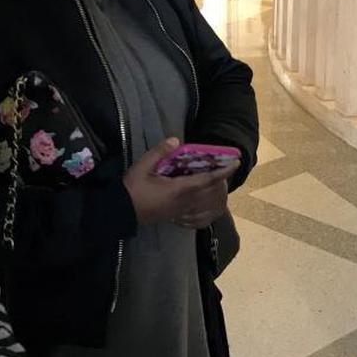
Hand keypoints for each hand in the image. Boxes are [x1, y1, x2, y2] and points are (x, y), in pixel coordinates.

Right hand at [122, 138, 239, 226]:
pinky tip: (206, 200)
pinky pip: (198, 213)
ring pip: (206, 203)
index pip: (207, 180)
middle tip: (226, 166)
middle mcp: (185, 202)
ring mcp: (181, 211)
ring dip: (216, 192)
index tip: (235, 162)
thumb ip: (159, 152)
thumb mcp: (142, 166)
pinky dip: (206, 205)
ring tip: (219, 180)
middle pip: (211, 192)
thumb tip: (176, 139)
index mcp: (179, 189)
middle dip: (222, 180)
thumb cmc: (131, 189)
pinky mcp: (176, 216)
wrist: (120, 212)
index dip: (223, 171)